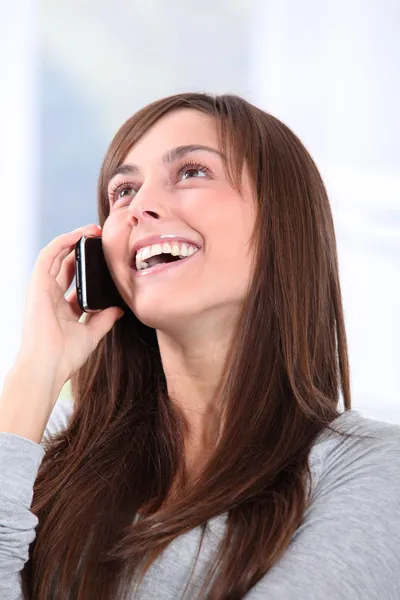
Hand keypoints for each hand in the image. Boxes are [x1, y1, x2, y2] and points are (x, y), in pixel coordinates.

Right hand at [16, 224, 123, 390]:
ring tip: (91, 231)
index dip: (89, 268)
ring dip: (73, 240)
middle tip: (100, 237)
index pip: (75, 281)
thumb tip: (119, 308)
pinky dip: (61, 243)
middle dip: (82, 250)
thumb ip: (104, 319)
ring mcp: (42, 290)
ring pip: (57, 256)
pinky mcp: (37, 285)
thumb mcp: (91, 334)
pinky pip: (48, 256)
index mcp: (62, 308)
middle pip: (66, 265)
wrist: (47, 366)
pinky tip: (77, 236)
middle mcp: (50, 296)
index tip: (106, 259)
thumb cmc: (65, 356)